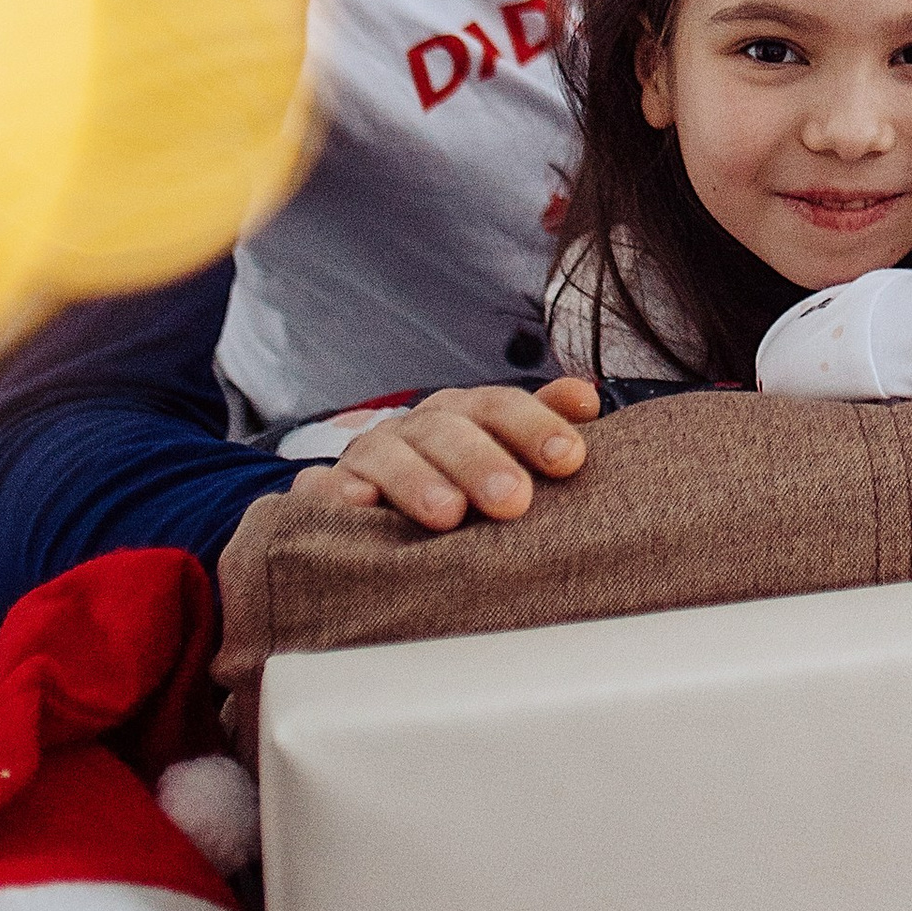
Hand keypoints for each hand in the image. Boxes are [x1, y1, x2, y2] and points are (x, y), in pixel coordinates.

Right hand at [290, 379, 600, 531]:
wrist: (373, 492)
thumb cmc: (460, 476)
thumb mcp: (503, 447)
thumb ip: (544, 422)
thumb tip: (587, 396)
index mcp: (466, 413)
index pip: (501, 406)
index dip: (535, 426)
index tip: (568, 458)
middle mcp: (418, 427)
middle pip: (449, 431)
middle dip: (482, 463)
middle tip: (513, 501)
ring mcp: (368, 456)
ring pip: (390, 455)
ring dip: (418, 481)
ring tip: (447, 514)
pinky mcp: (325, 490)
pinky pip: (324, 488)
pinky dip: (337, 495)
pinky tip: (357, 507)